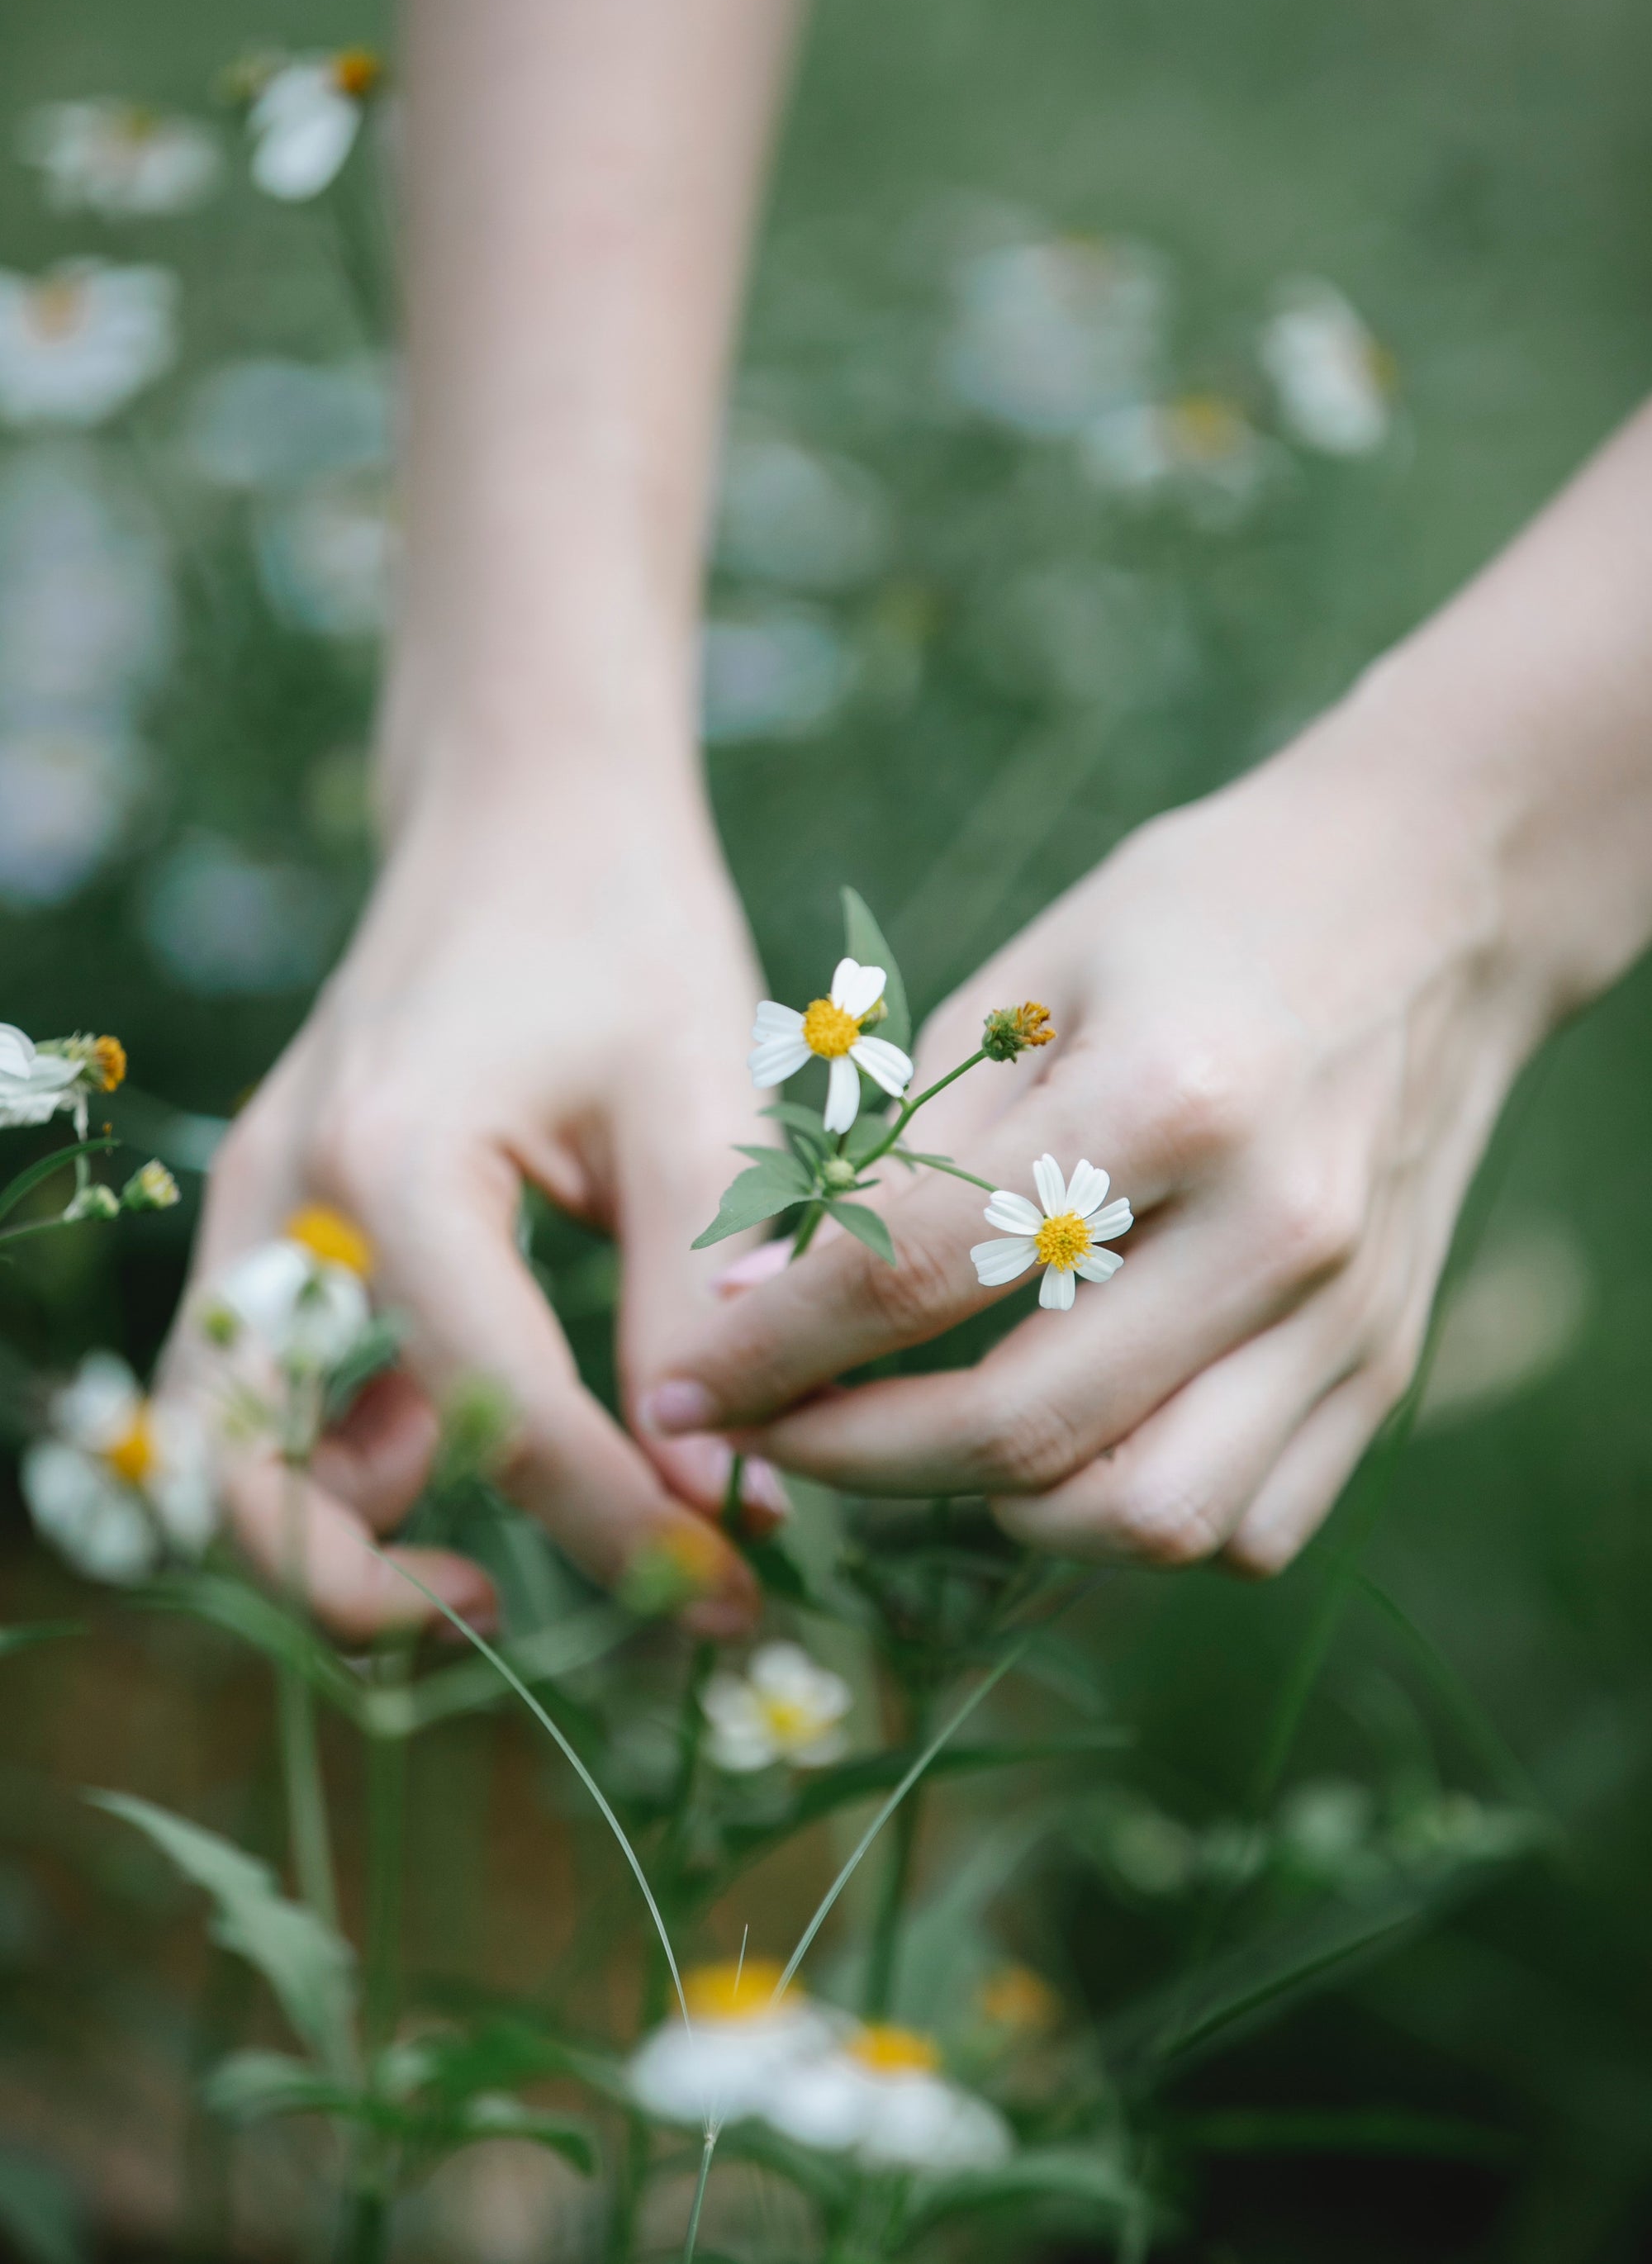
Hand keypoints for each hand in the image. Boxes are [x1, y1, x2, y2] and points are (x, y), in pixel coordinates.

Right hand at [159, 776, 780, 1640]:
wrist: (525, 808)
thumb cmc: (625, 926)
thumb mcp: (697, 1099)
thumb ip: (703, 1297)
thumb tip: (725, 1497)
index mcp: (390, 1161)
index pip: (496, 1413)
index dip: (621, 1529)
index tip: (731, 1596)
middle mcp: (284, 1199)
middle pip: (249, 1475)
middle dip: (368, 1591)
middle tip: (524, 1619)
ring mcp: (260, 1211)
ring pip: (232, 1448)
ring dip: (339, 1537)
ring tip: (496, 1565)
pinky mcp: (279, 1223)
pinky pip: (272, 1388)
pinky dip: (350, 1458)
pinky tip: (482, 1453)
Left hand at [639, 717, 1552, 1572]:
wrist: (1438, 897)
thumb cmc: (1199, 916)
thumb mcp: (1029, 981)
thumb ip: (901, 1152)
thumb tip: (749, 1302)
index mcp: (1169, 1096)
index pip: (919, 1275)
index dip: (772, 1350)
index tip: (684, 1387)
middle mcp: (1273, 1227)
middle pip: (1025, 1430)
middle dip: (851, 1458)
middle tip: (771, 1434)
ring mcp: (1346, 1313)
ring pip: (1148, 1520)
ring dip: (1000, 1513)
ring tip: (921, 1448)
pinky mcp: (1389, 1364)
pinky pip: (1247, 1527)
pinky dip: (1132, 1519)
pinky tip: (1068, 1450)